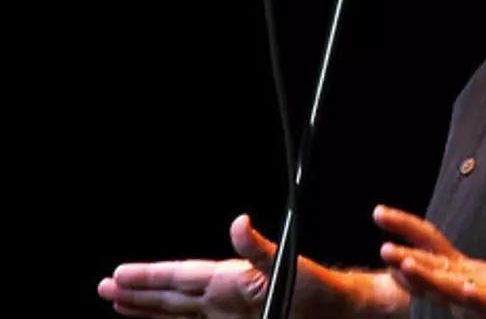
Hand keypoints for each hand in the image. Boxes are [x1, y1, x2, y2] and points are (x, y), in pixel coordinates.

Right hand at [97, 214, 353, 318]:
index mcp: (229, 279)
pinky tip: (159, 318)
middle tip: (104, 287)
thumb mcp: (284, 265)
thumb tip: (238, 222)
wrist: (336, 310)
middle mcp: (223, 294)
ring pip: (177, 308)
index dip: (148, 276)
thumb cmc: (314, 288)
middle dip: (137, 291)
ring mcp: (227, 311)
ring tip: (118, 302)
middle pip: (170, 292)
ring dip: (148, 306)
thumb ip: (256, 248)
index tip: (118, 274)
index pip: (179, 277)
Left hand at [374, 205, 485, 318]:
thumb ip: (444, 282)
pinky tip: (467, 291)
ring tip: (408, 266)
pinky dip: (478, 298)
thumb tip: (405, 269)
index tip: (379, 213)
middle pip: (438, 261)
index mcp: (464, 270)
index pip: (431, 243)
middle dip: (408, 253)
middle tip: (383, 247)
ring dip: (432, 276)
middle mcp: (475, 275)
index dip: (406, 228)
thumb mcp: (473, 290)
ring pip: (457, 284)